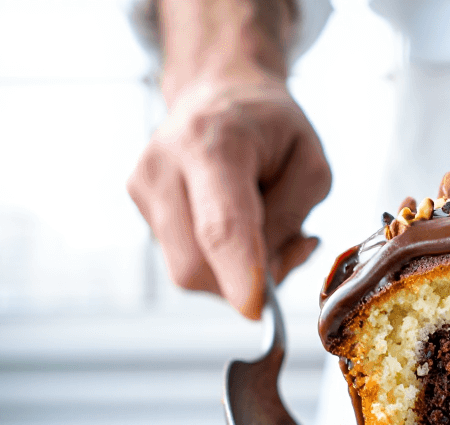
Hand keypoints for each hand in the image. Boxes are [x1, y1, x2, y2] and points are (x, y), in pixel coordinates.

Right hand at [128, 69, 330, 319]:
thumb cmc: (272, 127)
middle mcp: (164, 162)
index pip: (222, 225)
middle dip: (246, 281)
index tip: (258, 310)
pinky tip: (234, 225)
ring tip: (261, 225)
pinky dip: (218, 259)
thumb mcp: (311, 166)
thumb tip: (264, 276)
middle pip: (197, 265)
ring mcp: (142, 183)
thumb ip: (291, 220)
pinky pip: (183, 260)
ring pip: (188, 272)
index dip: (240, 273)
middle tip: (288, 246)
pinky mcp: (137, 201)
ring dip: (234, 271)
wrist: (218, 89)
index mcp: (213, 143)